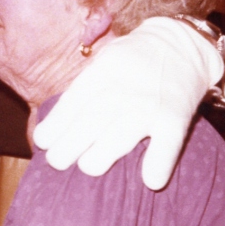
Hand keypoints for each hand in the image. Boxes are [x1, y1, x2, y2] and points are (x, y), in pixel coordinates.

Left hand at [32, 17, 224, 189]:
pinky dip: (158, 166)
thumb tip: (53, 124)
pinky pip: (165, 148)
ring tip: (88, 166)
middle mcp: (122, 90)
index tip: (42, 142)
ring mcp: (148, 106)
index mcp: (101, 74)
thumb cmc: (132, 61)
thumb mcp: (103, 62)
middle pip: (87, 125)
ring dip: (97, 160)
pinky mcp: (175, 119)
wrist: (182, 45)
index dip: (54, 126)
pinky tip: (150, 181)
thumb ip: (83, 88)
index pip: (71, 103)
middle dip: (66, 149)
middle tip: (57, 161)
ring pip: (116, 141)